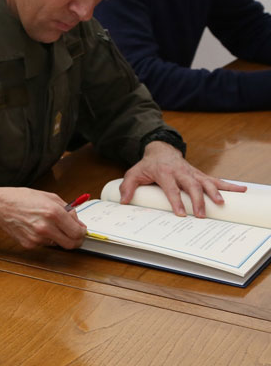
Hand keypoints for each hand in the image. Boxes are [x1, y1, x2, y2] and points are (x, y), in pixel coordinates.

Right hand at [0, 186, 86, 248]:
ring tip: (47, 225)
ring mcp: (37, 238)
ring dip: (58, 237)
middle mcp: (46, 227)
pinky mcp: (29, 244)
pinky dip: (44, 238)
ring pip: (58, 244)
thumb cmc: (21, 198)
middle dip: (76, 240)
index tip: (81, 231)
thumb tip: (78, 222)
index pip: (77, 232)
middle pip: (71, 244)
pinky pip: (44, 244)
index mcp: (53, 212)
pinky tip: (36, 228)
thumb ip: (67, 209)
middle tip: (74, 235)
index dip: (82, 232)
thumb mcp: (49, 197)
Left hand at [119, 141, 245, 216]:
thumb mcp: (133, 173)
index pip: (171, 188)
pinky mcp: (200, 174)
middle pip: (191, 186)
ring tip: (221, 204)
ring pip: (205, 182)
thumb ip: (128, 187)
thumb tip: (123, 202)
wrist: (160, 150)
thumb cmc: (147, 165)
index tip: (180, 213)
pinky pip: (215, 180)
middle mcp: (180, 172)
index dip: (176, 201)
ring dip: (214, 193)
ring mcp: (192, 173)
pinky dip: (229, 185)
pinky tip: (242, 190)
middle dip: (196, 200)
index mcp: (164, 173)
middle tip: (200, 215)